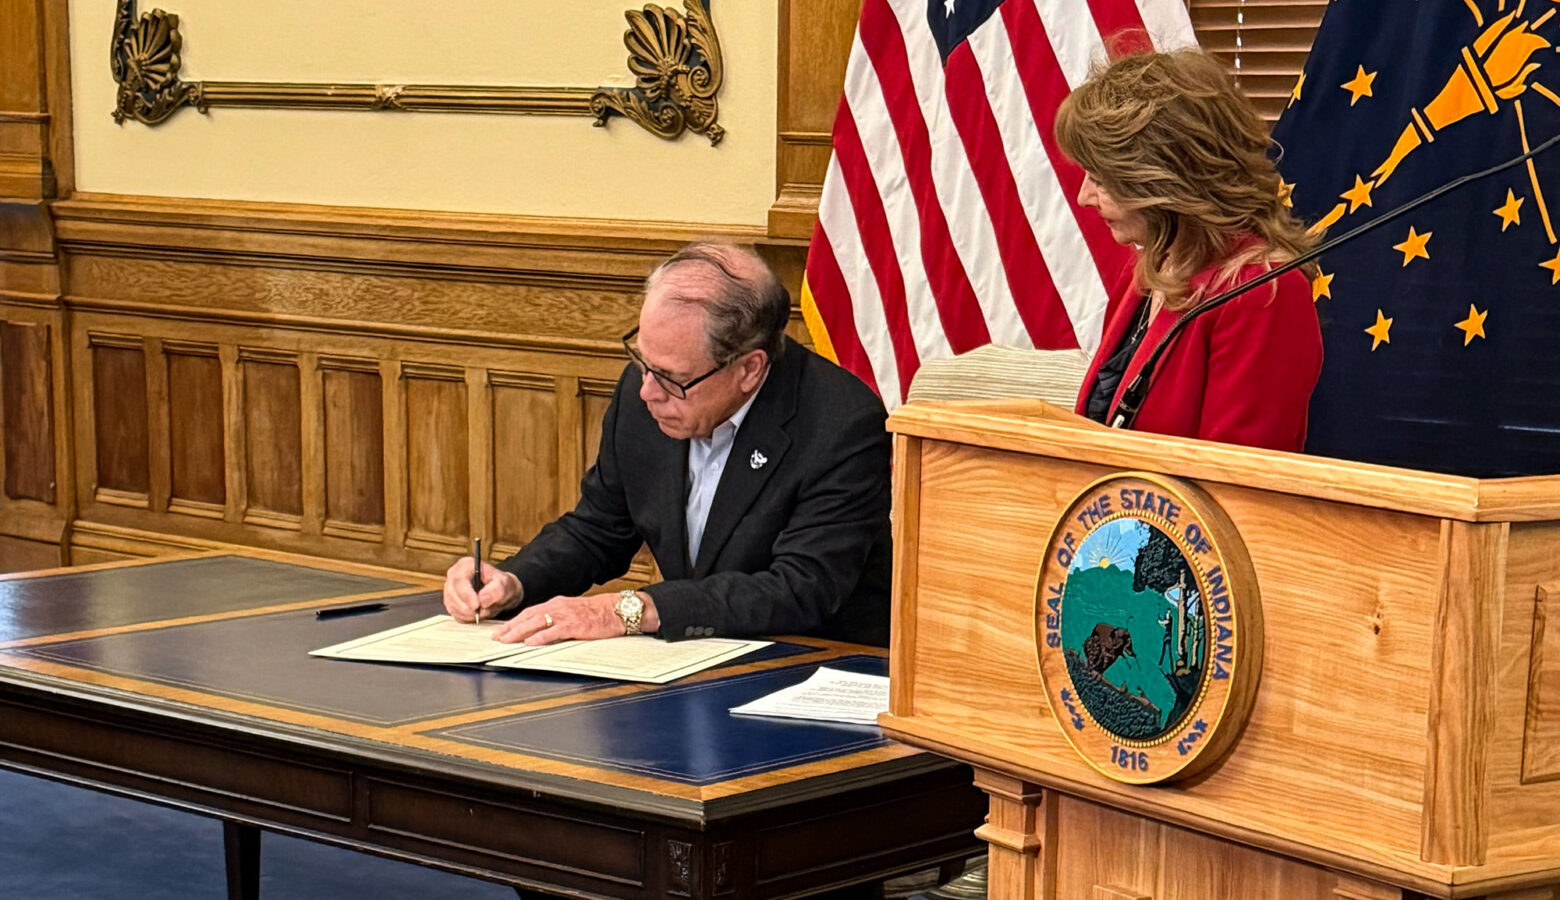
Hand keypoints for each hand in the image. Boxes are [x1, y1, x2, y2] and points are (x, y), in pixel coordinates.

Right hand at [442, 557, 521, 622]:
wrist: (501, 592)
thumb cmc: (502, 585)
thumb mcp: (504, 584)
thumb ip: (495, 590)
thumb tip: (481, 599)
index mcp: (465, 565)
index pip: (459, 580)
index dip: (466, 594)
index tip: (476, 606)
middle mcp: (454, 576)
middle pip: (452, 594)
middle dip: (468, 607)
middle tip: (484, 612)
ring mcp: (450, 590)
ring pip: (453, 606)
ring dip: (470, 614)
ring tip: (485, 611)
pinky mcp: (451, 603)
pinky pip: (455, 614)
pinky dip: (468, 618)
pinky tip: (479, 614)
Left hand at [494, 591, 659, 644]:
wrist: (618, 610)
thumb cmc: (598, 613)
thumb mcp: (574, 611)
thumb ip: (558, 618)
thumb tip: (541, 630)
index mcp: (557, 603)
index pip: (530, 612)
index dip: (514, 621)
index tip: (501, 630)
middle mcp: (558, 607)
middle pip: (528, 616)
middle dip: (510, 627)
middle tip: (496, 637)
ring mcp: (566, 616)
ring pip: (537, 623)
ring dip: (519, 632)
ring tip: (506, 640)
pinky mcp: (575, 626)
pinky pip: (554, 631)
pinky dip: (540, 637)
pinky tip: (530, 642)